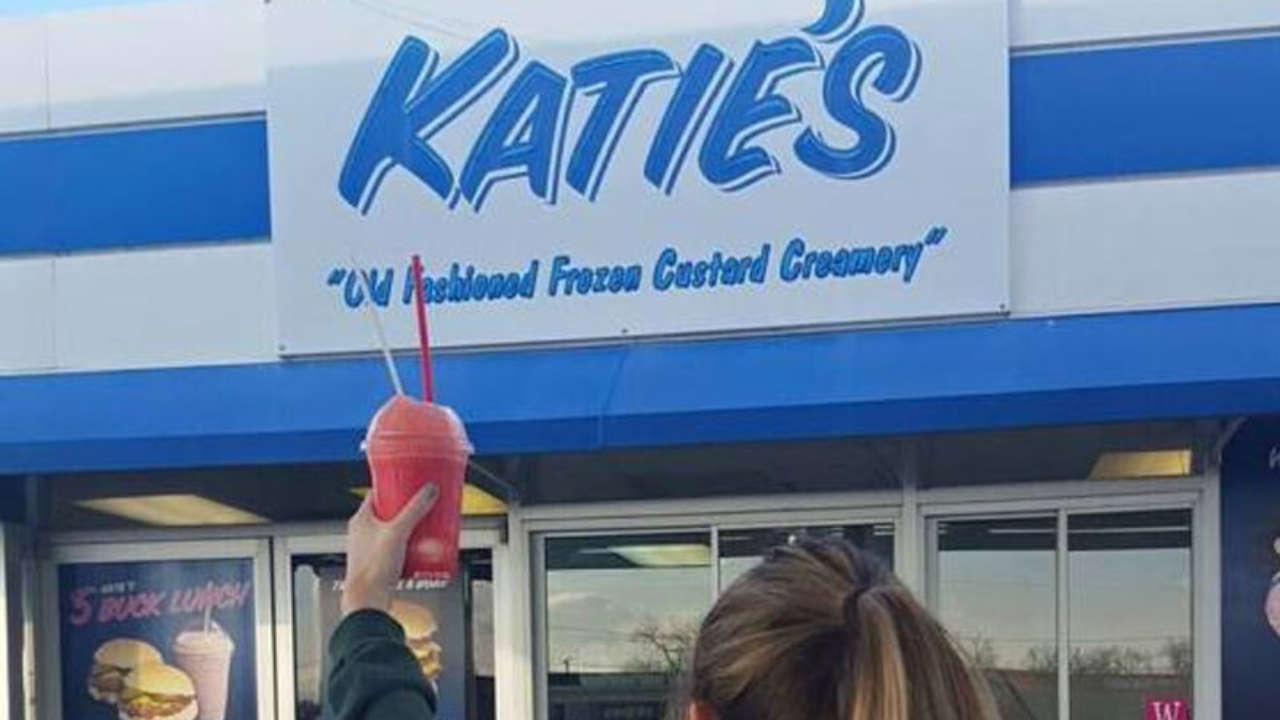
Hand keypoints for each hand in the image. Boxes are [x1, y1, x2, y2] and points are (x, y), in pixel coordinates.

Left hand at [342, 484, 437, 615]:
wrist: (367, 601)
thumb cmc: (372, 569)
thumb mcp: (398, 532)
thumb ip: (415, 509)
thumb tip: (429, 490)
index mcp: (361, 520)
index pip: (376, 493)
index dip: (393, 485)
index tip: (408, 482)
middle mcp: (362, 533)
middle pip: (387, 512)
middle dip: (406, 508)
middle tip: (422, 504)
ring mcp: (369, 548)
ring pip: (391, 530)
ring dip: (408, 526)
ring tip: (425, 524)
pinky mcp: (378, 563)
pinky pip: (394, 547)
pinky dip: (407, 544)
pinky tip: (420, 547)